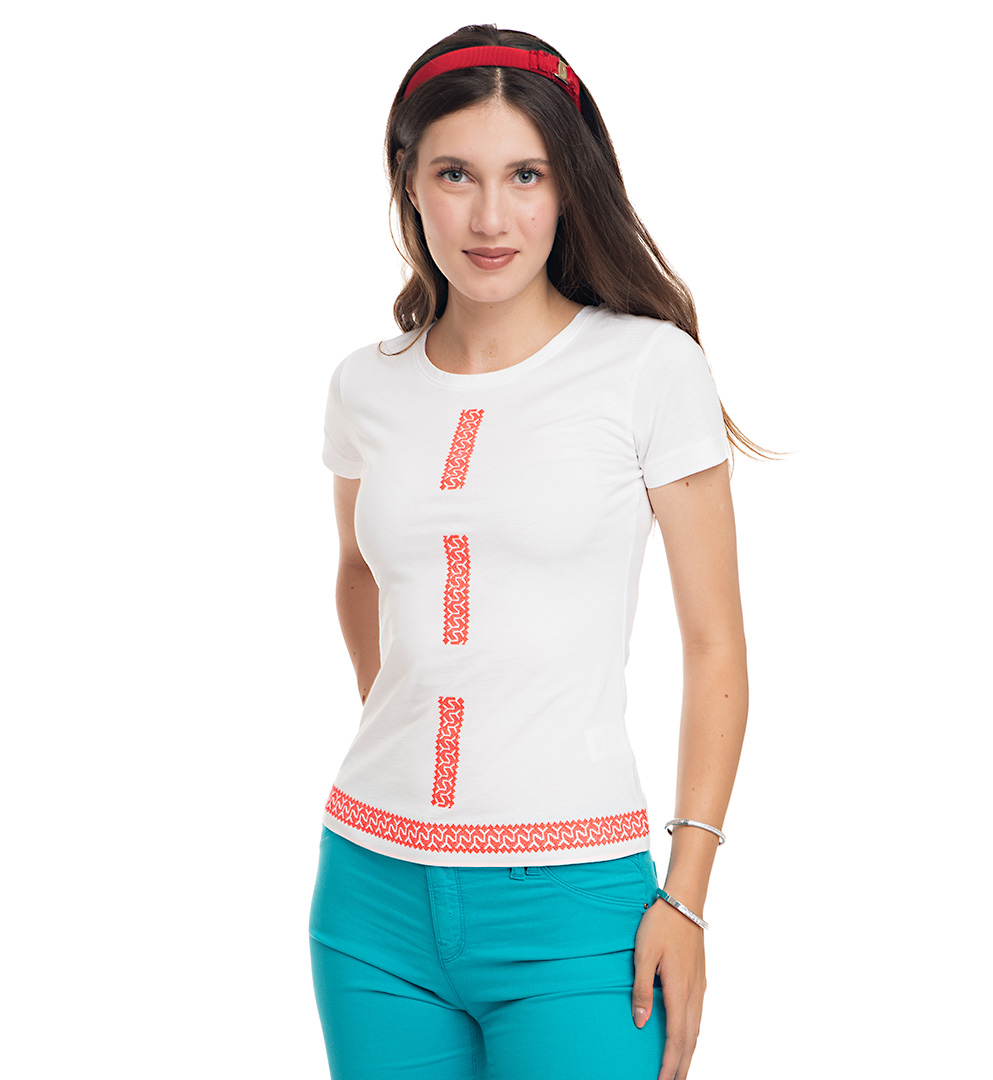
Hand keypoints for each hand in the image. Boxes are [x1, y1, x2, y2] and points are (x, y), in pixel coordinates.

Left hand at [631, 897, 706, 1079]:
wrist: (684, 902)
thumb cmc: (659, 925)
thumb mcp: (643, 954)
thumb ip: (641, 989)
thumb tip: (641, 1023)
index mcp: (679, 989)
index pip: (677, 1038)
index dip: (670, 1064)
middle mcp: (694, 993)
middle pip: (690, 1040)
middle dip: (682, 1066)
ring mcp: (699, 986)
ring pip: (696, 1029)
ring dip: (688, 1053)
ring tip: (679, 1070)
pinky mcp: (699, 979)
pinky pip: (698, 1016)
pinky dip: (692, 1035)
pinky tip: (687, 1039)